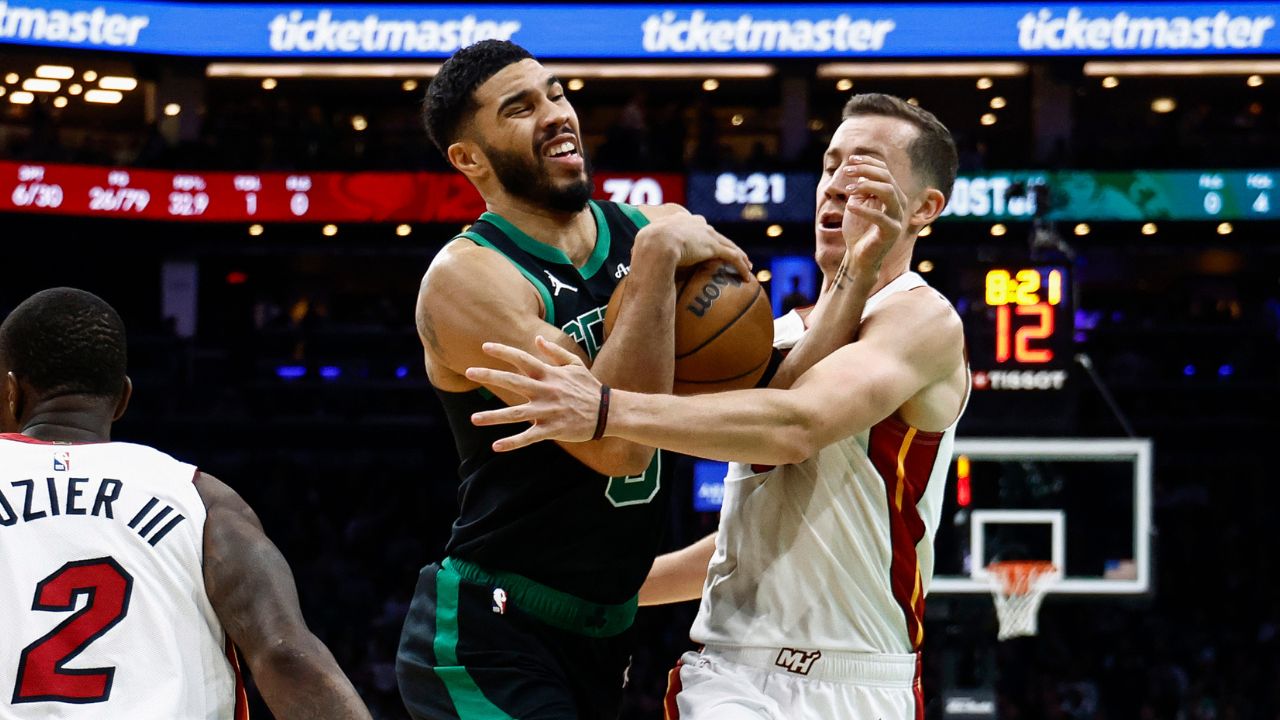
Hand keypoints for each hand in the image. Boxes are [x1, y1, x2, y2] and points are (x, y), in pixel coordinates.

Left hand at [465, 337, 604, 451]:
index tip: (485, 347)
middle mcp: (545, 391)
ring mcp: (547, 411)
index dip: (504, 352)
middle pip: (513, 381)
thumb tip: (537, 337)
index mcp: (549, 374)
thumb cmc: (590, 387)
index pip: (523, 359)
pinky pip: (529, 437)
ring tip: (474, 418)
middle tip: (468, 372)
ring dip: (494, 417)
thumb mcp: (575, 364)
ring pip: (516, 414)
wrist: (608, 412)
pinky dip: (513, 443)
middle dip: (490, 376)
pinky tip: (496, 446)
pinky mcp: (552, 430)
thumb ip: (555, 352)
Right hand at [637, 211, 752, 278]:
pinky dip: (741, 267)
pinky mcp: (714, 246)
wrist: (655, 243)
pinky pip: (733, 257)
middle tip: (732, 253)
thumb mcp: (642, 246)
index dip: (702, 234)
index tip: (707, 241)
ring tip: (747, 266)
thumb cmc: (644, 246)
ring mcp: (706, 234)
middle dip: (724, 244)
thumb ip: (643, 253)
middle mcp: (695, 224)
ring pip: (729, 245)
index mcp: (678, 221)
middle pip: (715, 234)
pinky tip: (747, 277)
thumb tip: (636, 267)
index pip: (695, 226)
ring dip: (740, 256)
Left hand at [837, 155, 909, 279]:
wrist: (858, 256)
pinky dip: (864, 210)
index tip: (850, 161)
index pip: (884, 171)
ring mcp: (897, 217)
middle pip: (887, 177)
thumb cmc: (858, 229)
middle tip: (846, 172)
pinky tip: (850, 206)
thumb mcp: (858, 203)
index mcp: (892, 195)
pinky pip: (880, 217)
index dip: (868, 162)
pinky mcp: (892, 231)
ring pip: (888, 191)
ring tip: (848, 189)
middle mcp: (899, 203)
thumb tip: (858, 168)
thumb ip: (861, 187)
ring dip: (866, 185)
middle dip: (865, 170)